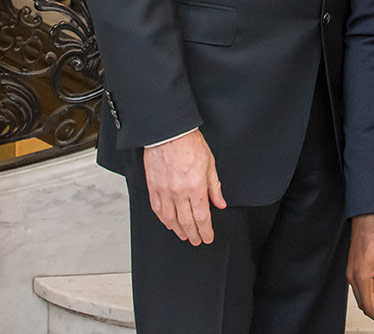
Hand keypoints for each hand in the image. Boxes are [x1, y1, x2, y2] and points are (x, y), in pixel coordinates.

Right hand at [142, 129, 226, 244]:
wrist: (168, 133)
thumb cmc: (189, 143)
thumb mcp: (209, 164)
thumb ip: (214, 187)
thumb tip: (220, 203)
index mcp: (196, 188)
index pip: (202, 217)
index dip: (206, 231)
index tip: (208, 237)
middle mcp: (179, 193)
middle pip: (187, 222)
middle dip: (193, 234)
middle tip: (197, 241)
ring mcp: (164, 192)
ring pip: (171, 219)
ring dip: (178, 230)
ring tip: (184, 236)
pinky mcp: (153, 187)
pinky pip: (158, 210)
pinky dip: (164, 220)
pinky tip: (169, 224)